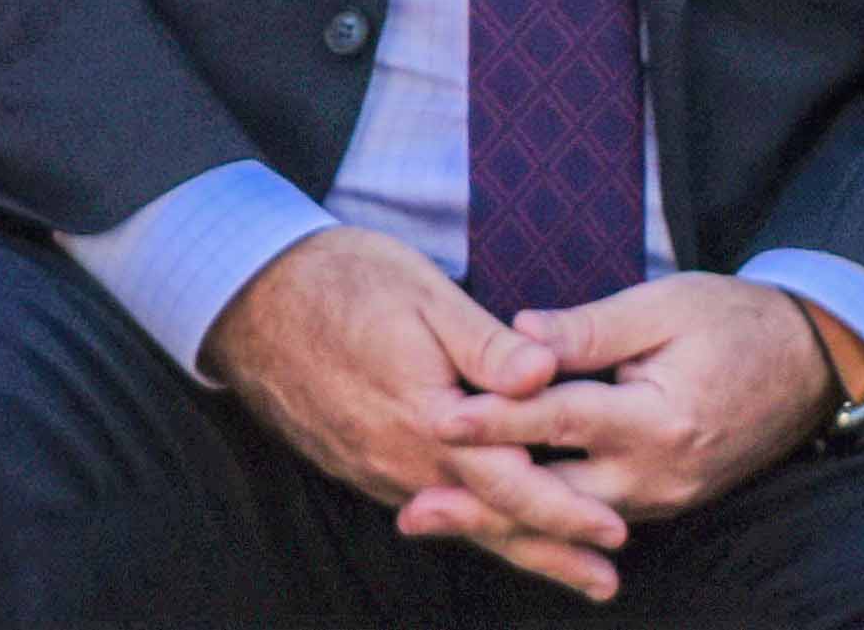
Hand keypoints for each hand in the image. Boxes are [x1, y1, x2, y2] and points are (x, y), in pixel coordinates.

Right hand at [206, 229, 624, 601]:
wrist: (246, 294)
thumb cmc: (339, 281)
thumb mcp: (422, 293)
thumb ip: (487, 344)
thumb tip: (547, 374)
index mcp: (429, 416)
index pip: (511, 482)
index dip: (567, 511)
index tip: (617, 531)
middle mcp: (402, 459)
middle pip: (489, 520)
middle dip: (551, 552)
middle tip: (606, 581)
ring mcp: (374, 468)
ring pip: (455, 520)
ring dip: (512, 545)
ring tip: (564, 570)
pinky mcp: (355, 464)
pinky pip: (420, 505)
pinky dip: (462, 526)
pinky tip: (479, 528)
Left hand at [416, 274, 856, 540]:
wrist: (810, 366)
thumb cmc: (732, 322)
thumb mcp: (662, 306)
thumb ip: (587, 327)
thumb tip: (517, 334)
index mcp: (660, 421)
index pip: (559, 421)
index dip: (495, 420)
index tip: (438, 418)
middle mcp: (661, 475)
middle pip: (556, 495)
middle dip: (483, 501)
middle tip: (415, 507)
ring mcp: (665, 497)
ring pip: (570, 515)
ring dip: (503, 518)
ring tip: (433, 516)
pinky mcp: (663, 500)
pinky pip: (592, 514)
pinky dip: (542, 516)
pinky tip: (490, 512)